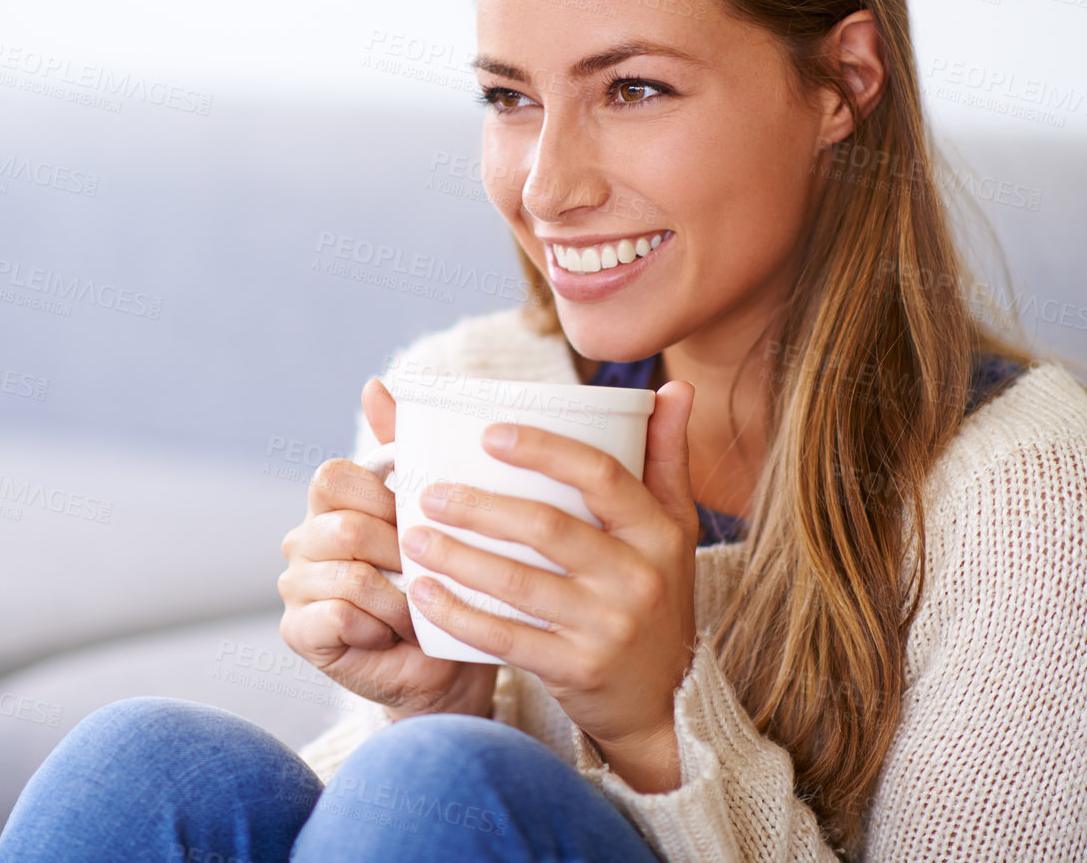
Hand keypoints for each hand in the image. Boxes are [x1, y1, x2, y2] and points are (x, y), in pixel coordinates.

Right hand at [278, 376, 499, 720]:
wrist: (451, 663)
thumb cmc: (446, 582)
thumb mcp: (435, 509)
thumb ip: (401, 447)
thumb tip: (373, 384)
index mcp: (332, 504)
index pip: (334, 476)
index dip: (382, 496)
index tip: (421, 519)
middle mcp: (303, 540)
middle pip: (344, 526)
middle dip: (400, 552)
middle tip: (430, 574)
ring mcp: (296, 587)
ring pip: (347, 573)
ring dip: (398, 596)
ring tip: (419, 609)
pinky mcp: (300, 633)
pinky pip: (337, 616)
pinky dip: (378, 626)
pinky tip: (393, 636)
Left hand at [398, 380, 698, 790]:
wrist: (666, 702)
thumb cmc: (657, 596)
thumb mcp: (674, 528)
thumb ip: (666, 457)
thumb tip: (673, 384)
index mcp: (658, 530)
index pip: (601, 475)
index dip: (544, 450)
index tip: (488, 433)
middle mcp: (639, 576)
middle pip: (548, 528)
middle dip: (479, 508)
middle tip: (427, 492)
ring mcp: (608, 627)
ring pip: (519, 584)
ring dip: (457, 558)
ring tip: (412, 536)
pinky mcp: (577, 669)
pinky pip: (507, 638)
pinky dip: (460, 615)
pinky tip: (424, 594)